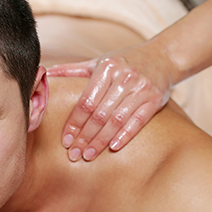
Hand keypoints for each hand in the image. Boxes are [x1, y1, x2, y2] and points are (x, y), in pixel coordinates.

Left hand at [46, 40, 174, 161]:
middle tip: (74, 154)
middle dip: (84, 136)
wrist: (164, 56)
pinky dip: (125, 136)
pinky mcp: (155, 100)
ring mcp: (141, 89)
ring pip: (116, 121)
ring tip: (88, 155)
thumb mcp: (101, 61)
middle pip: (99, 114)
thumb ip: (74, 69)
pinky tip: (113, 148)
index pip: (86, 101)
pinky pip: (137, 122)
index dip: (74, 123)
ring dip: (101, 141)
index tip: (65, 139)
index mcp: (107, 67)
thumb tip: (47, 72)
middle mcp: (124, 78)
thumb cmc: (126, 61)